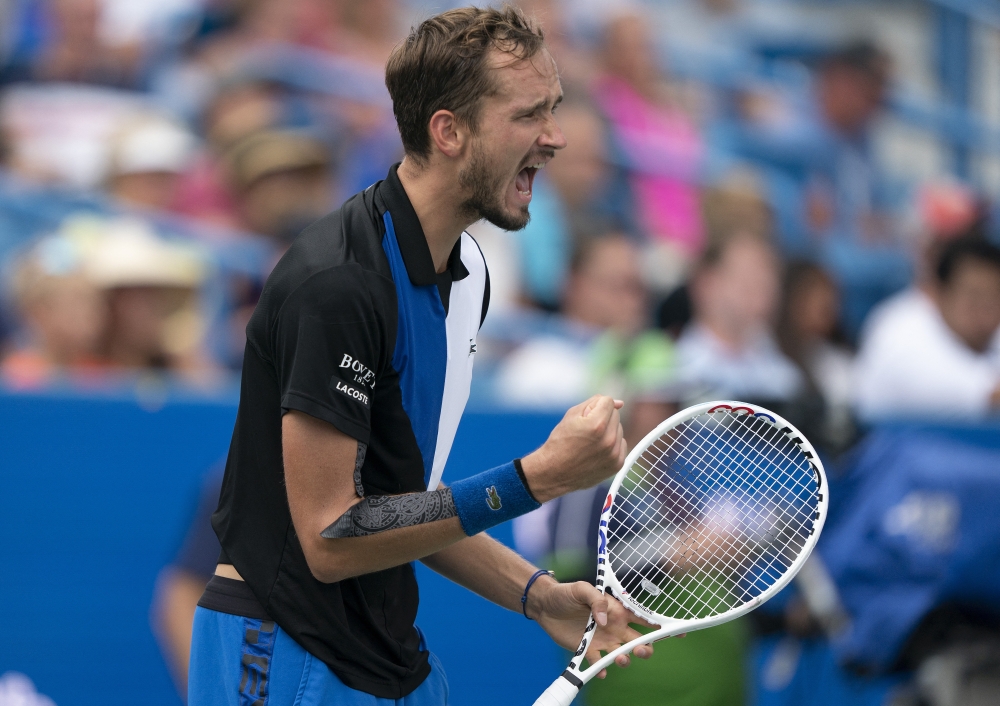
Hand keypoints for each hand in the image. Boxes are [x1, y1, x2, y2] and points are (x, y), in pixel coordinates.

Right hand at [521, 395, 626, 502]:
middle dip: (602, 418)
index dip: (595, 406)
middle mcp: (609, 440)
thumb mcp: (572, 415)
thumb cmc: (560, 443)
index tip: (585, 417)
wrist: (555, 473)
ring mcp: (614, 454)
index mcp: (597, 425)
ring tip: (591, 442)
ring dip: (608, 432)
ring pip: (619, 429)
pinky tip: (597, 451)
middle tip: (586, 431)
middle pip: (615, 415)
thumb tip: (619, 403)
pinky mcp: (617, 464)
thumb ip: (595, 403)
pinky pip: (622, 444)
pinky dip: (612, 445)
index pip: (608, 401)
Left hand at [527, 577, 658, 678]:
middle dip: (645, 648)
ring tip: (618, 659)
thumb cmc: (565, 593)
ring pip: (623, 654)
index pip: (645, 619)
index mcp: (618, 611)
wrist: (544, 605)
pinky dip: (602, 669)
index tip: (678, 632)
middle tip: (639, 650)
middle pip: (639, 641)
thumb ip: (596, 600)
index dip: (662, 626)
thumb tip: (605, 620)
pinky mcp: (588, 650)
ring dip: (625, 659)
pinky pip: (599, 664)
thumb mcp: (581, 588)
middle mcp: (614, 627)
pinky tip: (600, 670)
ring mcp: (603, 640)